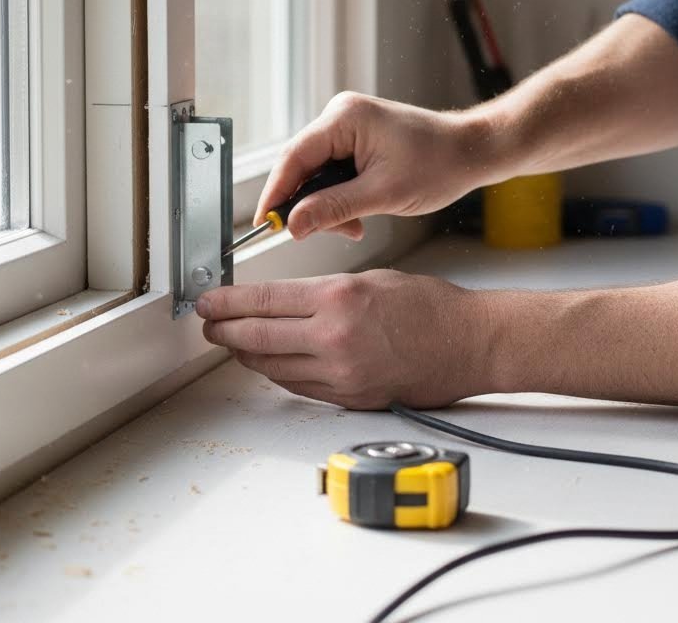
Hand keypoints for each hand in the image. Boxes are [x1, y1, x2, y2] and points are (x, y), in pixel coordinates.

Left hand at [196, 270, 492, 409]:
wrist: (470, 343)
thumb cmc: (428, 305)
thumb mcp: (367, 280)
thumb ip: (320, 293)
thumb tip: (279, 300)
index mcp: (338, 299)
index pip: (264, 301)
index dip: (227, 303)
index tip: (207, 302)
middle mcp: (334, 338)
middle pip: (259, 336)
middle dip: (225, 330)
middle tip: (208, 325)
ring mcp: (342, 374)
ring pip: (273, 366)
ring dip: (247, 354)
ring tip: (232, 342)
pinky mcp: (351, 397)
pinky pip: (299, 386)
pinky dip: (277, 372)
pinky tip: (267, 362)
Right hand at [255, 92, 494, 241]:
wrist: (470, 152)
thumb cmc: (437, 165)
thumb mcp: (382, 195)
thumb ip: (333, 209)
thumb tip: (292, 225)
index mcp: (343, 118)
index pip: (293, 157)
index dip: (275, 193)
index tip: (264, 224)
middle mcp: (339, 115)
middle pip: (302, 166)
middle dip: (309, 204)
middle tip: (316, 234)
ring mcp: (346, 125)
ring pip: (316, 173)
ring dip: (328, 205)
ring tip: (354, 227)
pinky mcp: (355, 138)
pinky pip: (332, 171)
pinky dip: (340, 197)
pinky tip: (358, 215)